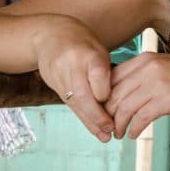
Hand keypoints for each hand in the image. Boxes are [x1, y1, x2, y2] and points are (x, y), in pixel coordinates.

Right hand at [32, 15, 114, 141]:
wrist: (49, 35)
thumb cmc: (83, 43)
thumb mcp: (99, 50)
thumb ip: (106, 72)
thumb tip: (120, 100)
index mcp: (88, 52)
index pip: (97, 75)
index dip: (105, 93)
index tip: (116, 107)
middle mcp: (71, 63)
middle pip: (82, 94)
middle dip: (97, 116)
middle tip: (110, 131)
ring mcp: (58, 73)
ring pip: (74, 102)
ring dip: (89, 121)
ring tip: (103, 135)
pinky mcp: (51, 82)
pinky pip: (67, 102)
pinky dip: (81, 115)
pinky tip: (92, 127)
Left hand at [106, 52, 169, 138]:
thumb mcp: (163, 66)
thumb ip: (143, 75)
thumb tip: (122, 94)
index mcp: (144, 60)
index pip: (111, 79)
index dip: (103, 98)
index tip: (104, 112)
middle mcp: (147, 69)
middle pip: (114, 95)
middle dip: (107, 115)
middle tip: (107, 128)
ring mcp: (157, 83)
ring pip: (124, 108)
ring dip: (118, 125)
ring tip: (119, 134)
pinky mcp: (168, 99)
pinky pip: (141, 117)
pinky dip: (133, 129)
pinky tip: (133, 134)